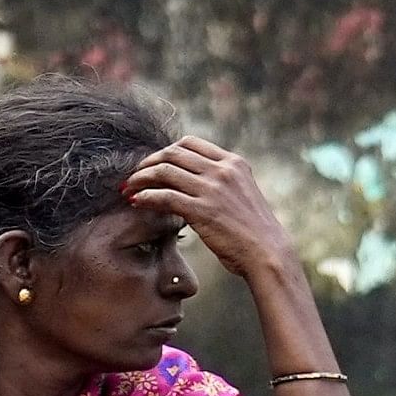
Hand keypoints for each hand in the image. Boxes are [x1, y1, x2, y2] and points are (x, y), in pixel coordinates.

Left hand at [123, 136, 301, 286]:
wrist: (267, 252)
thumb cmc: (252, 229)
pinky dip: (146, 196)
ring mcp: (213, 189)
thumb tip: (189, 181)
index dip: (165, 152)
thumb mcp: (241, 193)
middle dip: (148, 163)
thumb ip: (219, 182)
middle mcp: (223, 170)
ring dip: (140, 179)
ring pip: (165, 171)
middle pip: (173, 153)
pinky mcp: (202, 210)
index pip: (189, 143)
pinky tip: (136, 201)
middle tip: (134, 177)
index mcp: (233, 162)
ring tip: (128, 189)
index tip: (152, 165)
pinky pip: (165, 196)